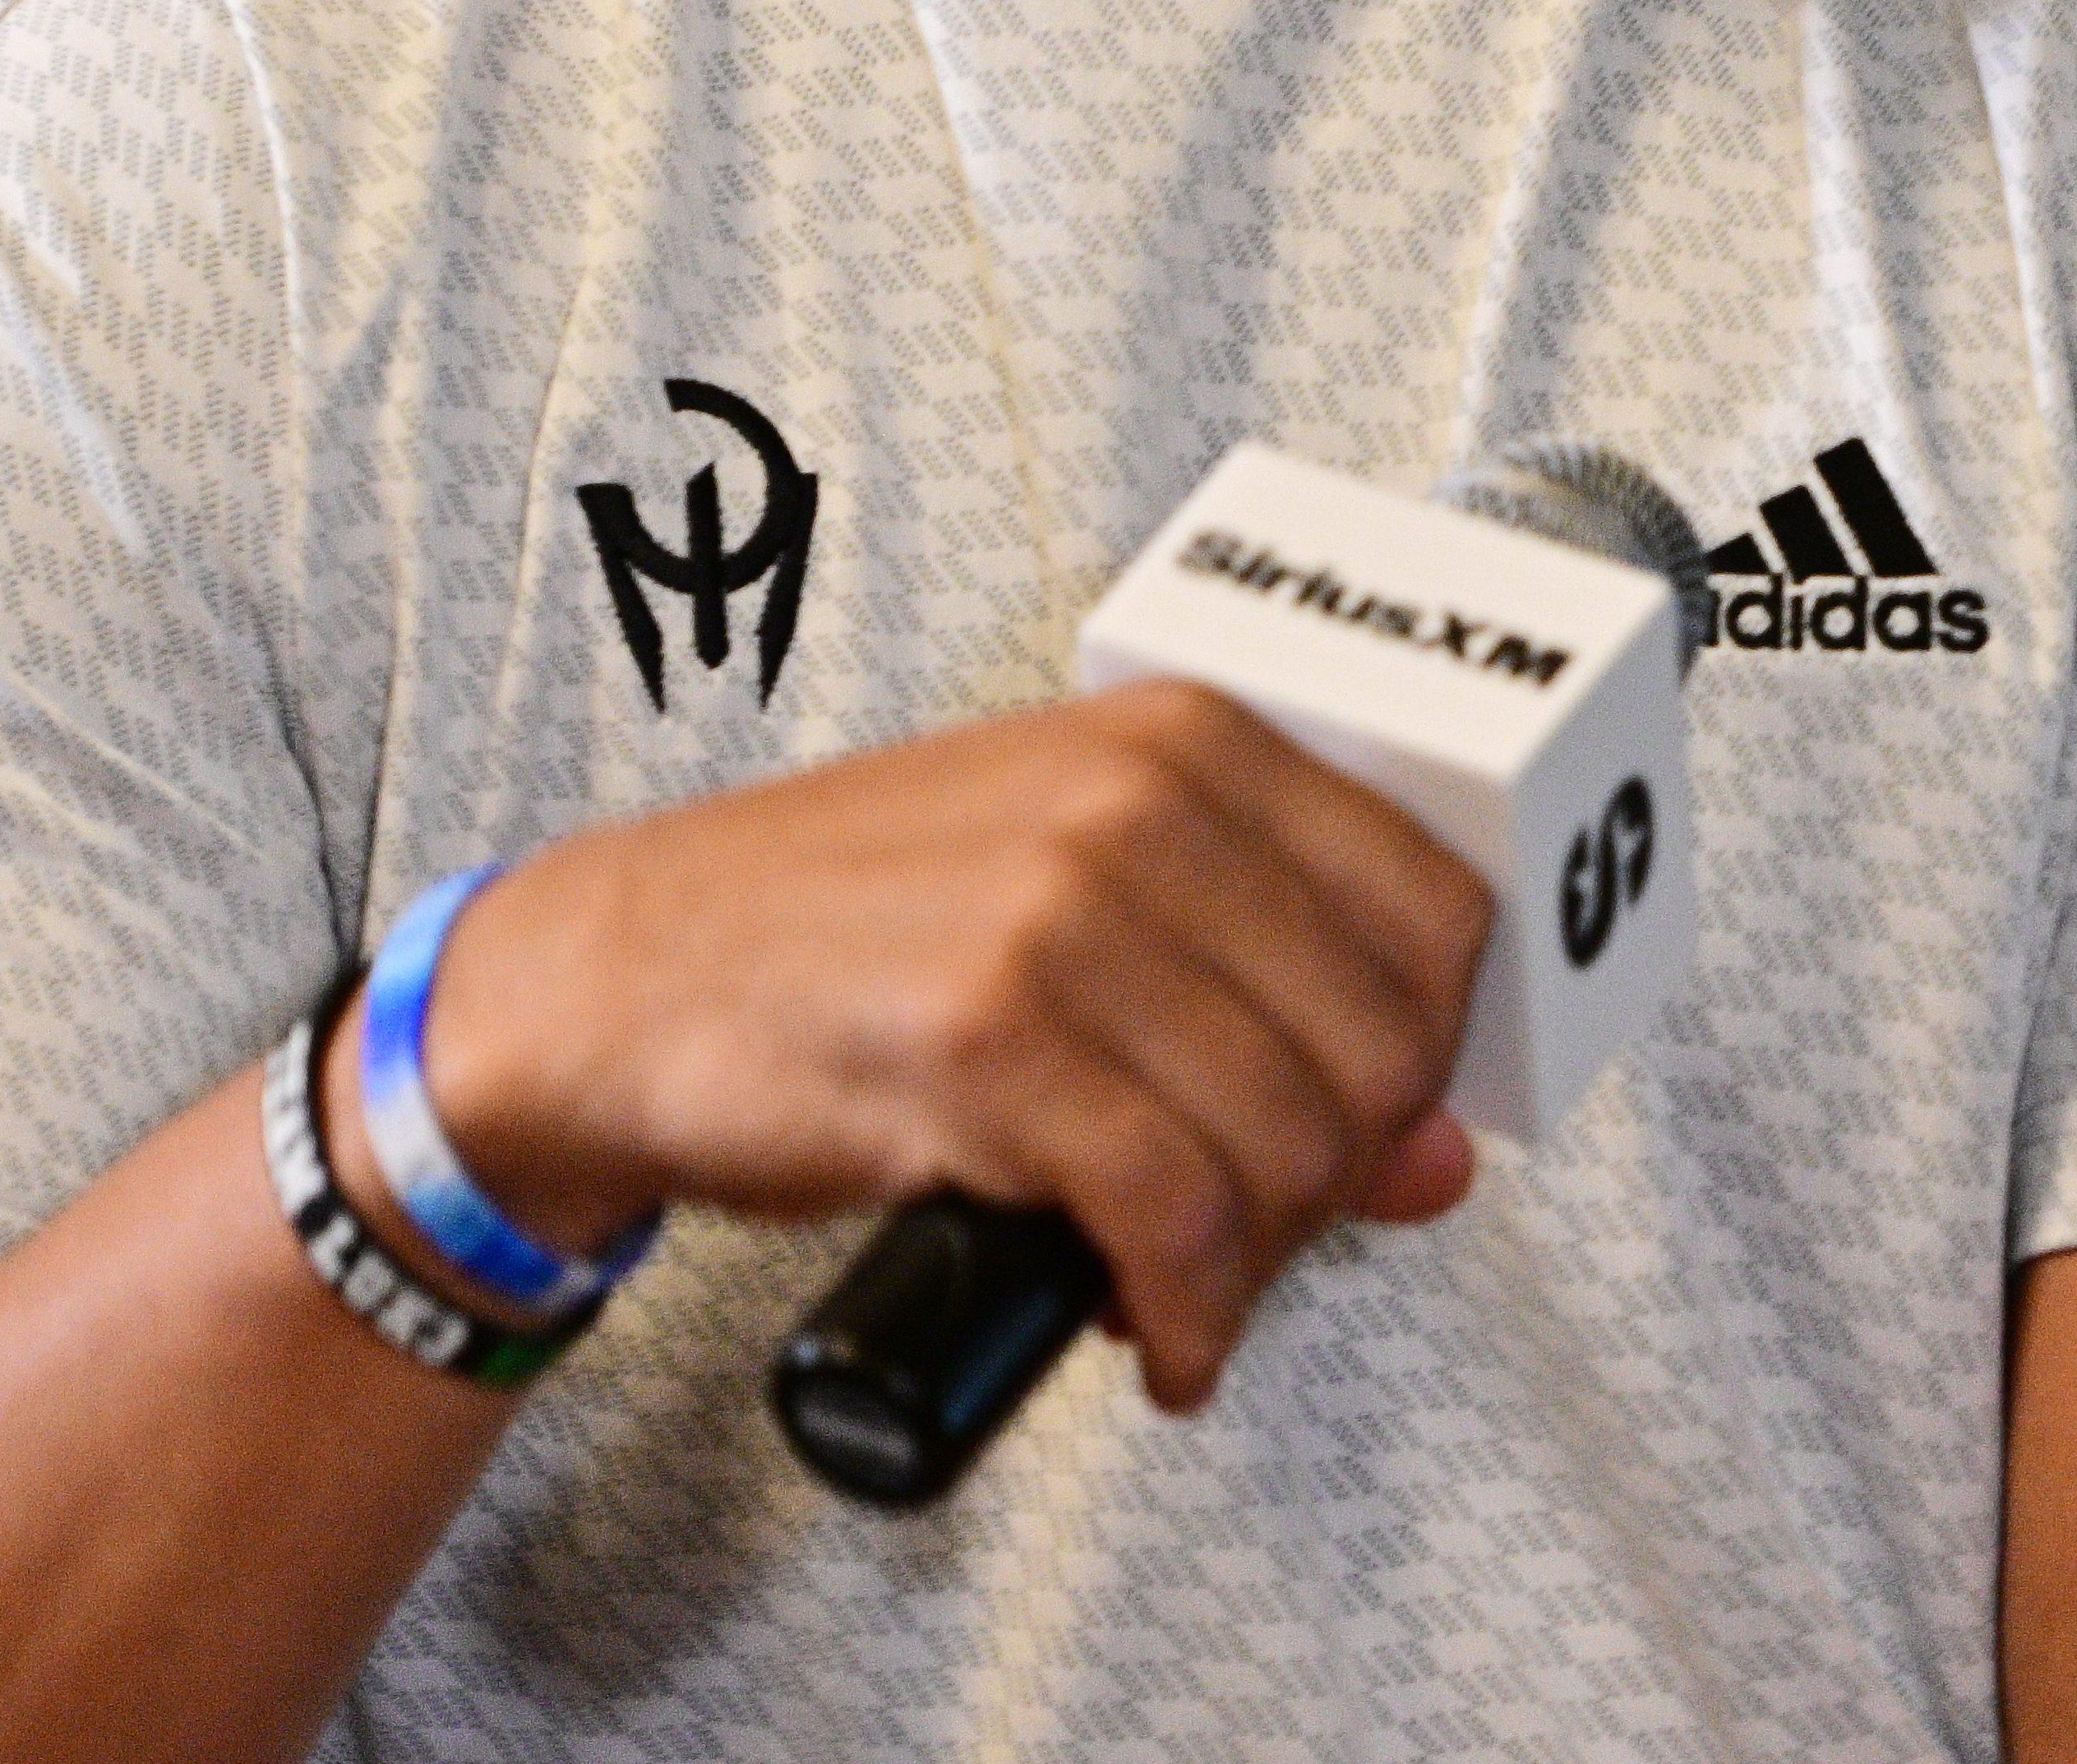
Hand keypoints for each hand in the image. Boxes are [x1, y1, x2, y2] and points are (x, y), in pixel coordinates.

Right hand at [347, 685, 1491, 1409]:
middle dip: (1332, 1184)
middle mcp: (1142, 801)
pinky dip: (1184, 1316)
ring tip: (1177, 1284)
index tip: (1363, 1132)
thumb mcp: (1087, 917)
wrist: (629, 975)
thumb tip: (1447, 1162)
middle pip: (1379, 1048)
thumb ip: (1273, 1012)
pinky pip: (1174, 1219)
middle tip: (1249, 1234)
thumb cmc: (860, 941)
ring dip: (1252, 1266)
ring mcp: (1062, 912)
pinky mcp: (985, 1039)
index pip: (1438, 912)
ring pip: (1288, 1144)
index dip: (1423, 1060)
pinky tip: (1150, 1337)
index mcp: (1189, 739)